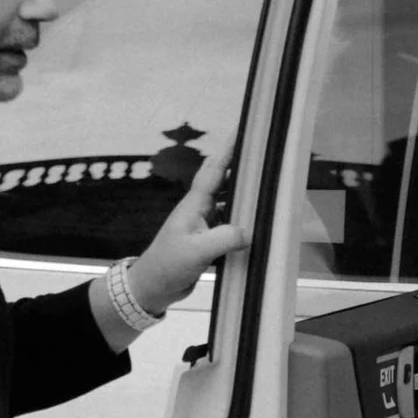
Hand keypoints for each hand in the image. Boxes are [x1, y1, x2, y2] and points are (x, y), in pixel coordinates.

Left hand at [128, 145, 246, 314]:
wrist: (152, 287)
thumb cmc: (168, 265)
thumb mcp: (197, 251)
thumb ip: (224, 239)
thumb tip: (249, 231)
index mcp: (194, 205)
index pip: (214, 170)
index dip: (228, 150)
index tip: (242, 130)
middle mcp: (200, 209)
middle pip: (221, 179)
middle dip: (238, 163)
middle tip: (260, 150)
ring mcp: (204, 224)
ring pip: (227, 200)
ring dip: (243, 191)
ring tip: (265, 181)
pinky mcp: (208, 240)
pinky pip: (230, 222)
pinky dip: (243, 216)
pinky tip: (256, 218)